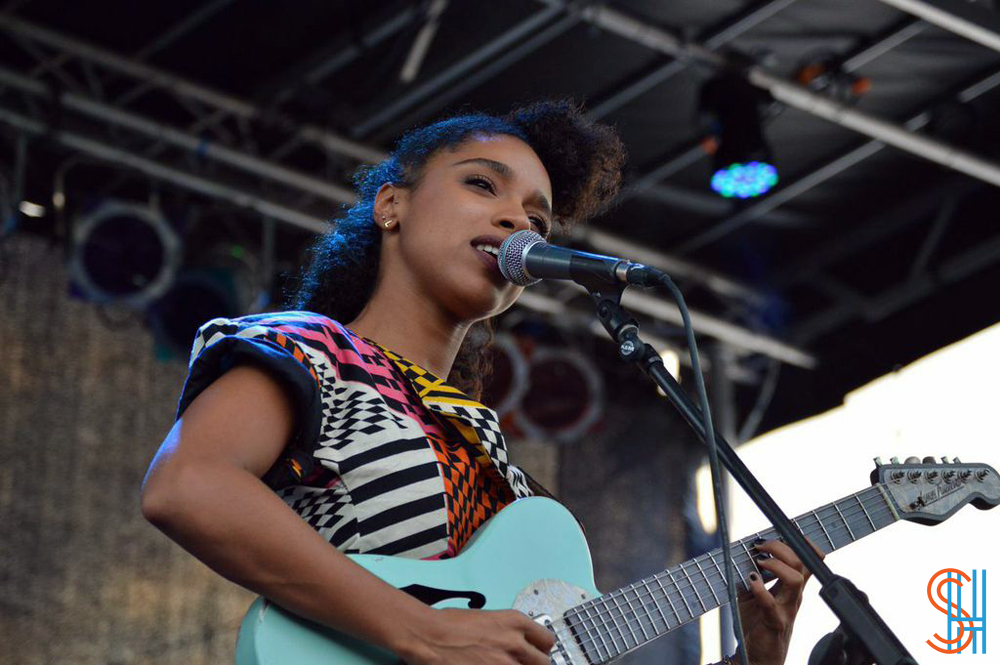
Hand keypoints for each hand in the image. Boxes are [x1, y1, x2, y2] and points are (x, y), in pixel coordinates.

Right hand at [399, 607, 554, 664]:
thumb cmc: (451, 624)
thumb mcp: (489, 619)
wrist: (431, 636)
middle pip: (543, 662)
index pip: (547, 640)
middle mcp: (515, 641)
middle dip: (534, 664)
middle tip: (521, 664)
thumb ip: (509, 632)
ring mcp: (504, 662)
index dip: (541, 649)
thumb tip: (519, 645)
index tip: (536, 653)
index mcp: (515, 621)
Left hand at [736, 537, 823, 664]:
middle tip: (760, 546)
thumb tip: (742, 550)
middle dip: (781, 547)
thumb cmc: (756, 622)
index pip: (805, 561)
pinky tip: (751, 580)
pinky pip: (771, 605)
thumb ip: (752, 574)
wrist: (757, 657)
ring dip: (776, 565)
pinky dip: (760, 590)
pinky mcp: (775, 623)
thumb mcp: (753, 593)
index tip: (784, 531)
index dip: (801, 543)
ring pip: (794, 581)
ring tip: (758, 562)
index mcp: (790, 588)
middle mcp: (792, 597)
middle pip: (801, 564)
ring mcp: (786, 610)